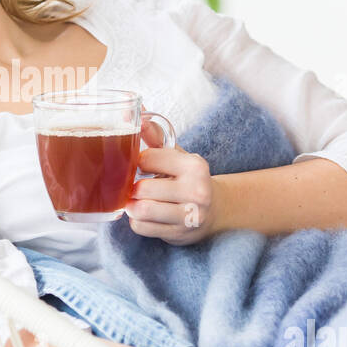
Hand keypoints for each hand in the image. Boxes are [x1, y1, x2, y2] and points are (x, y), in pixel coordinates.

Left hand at [124, 116, 217, 244]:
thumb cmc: (187, 178)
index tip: (143, 165)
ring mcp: (190, 215)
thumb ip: (155, 135)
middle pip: (143, 189)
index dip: (139, 162)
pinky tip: (145, 215)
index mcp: (195, 165)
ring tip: (137, 201)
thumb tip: (136, 112)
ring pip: (142, 210)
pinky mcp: (179, 234)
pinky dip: (137, 221)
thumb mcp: (177, 155)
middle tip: (135, 187)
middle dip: (133, 188)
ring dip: (133, 206)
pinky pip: (142, 227)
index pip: (148, 159)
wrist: (213, 210)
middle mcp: (197, 191)